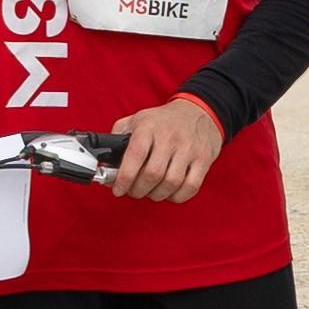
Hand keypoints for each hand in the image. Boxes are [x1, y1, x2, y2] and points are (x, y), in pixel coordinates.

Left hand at [107, 95, 225, 201]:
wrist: (198, 111)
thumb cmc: (163, 121)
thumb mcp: (137, 120)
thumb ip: (117, 138)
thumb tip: (104, 164)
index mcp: (148, 127)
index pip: (134, 156)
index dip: (124, 178)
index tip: (118, 190)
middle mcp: (169, 137)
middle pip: (152, 174)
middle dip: (138, 190)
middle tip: (133, 192)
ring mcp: (188, 149)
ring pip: (171, 183)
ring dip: (156, 195)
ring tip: (150, 192)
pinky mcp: (203, 159)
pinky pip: (190, 187)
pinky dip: (177, 196)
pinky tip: (169, 192)